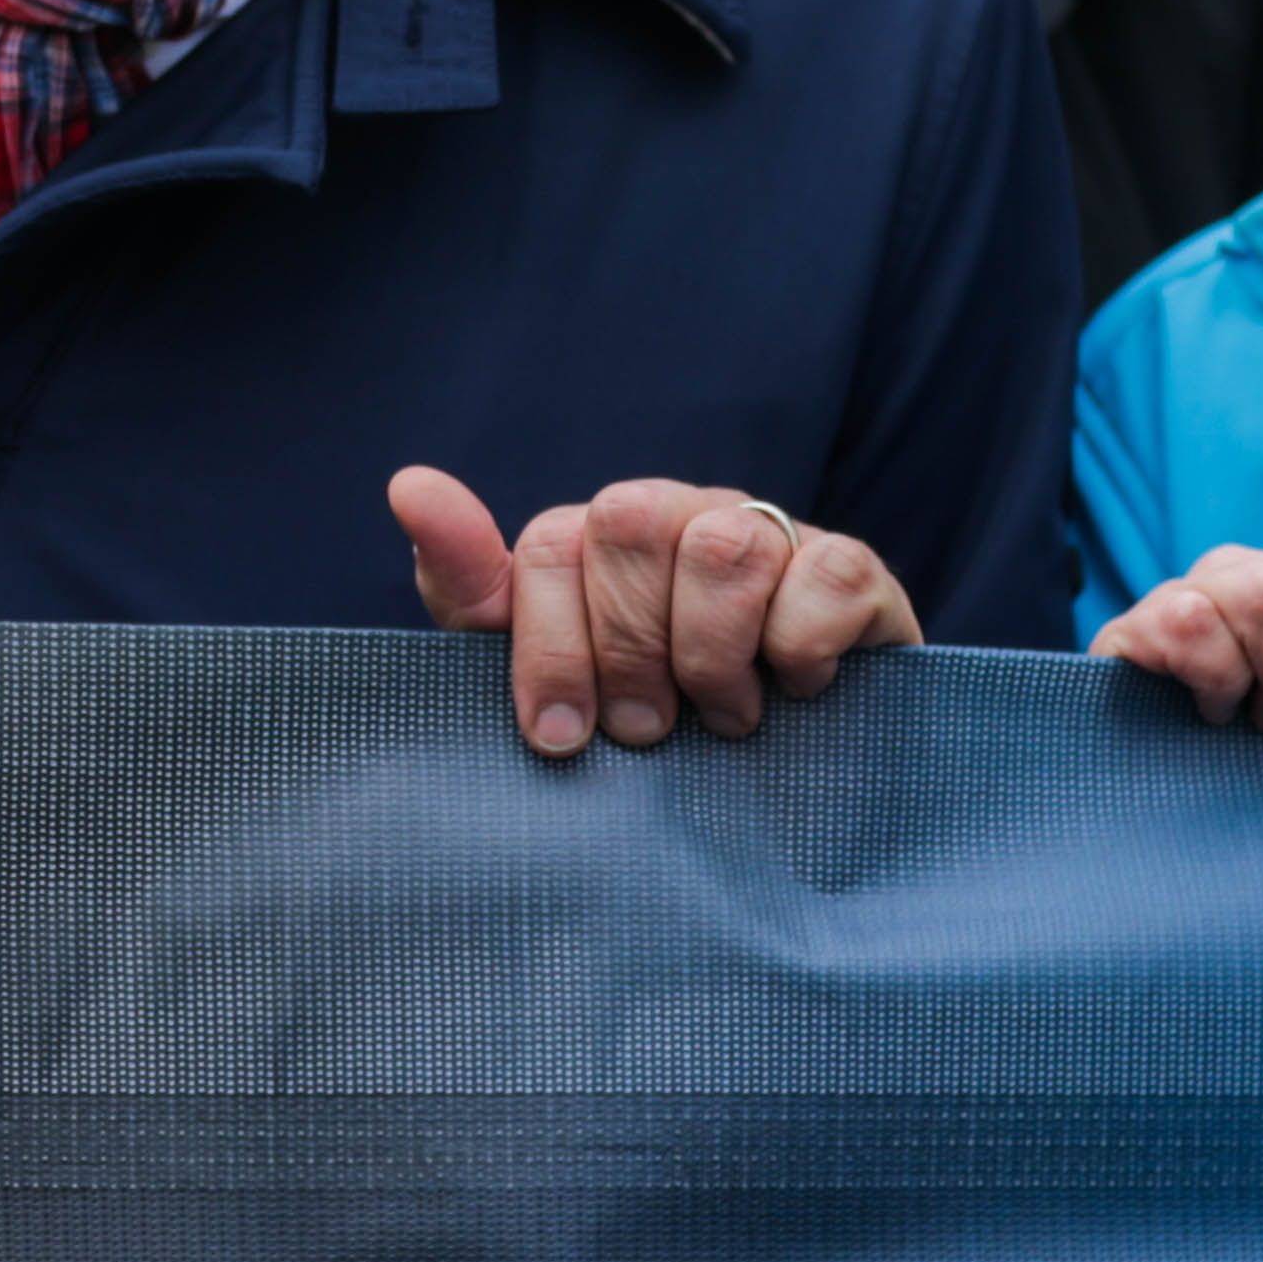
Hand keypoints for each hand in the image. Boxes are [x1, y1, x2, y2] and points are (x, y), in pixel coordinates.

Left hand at [391, 467, 919, 757]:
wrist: (787, 778)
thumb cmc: (647, 722)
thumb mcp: (544, 673)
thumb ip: (474, 591)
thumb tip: (409, 483)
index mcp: (599, 537)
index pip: (549, 547)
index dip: (551, 648)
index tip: (561, 739)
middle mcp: (680, 515)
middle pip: (629, 524)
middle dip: (629, 651)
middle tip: (648, 731)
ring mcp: (769, 534)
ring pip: (723, 545)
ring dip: (714, 657)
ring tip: (725, 720)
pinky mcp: (853, 571)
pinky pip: (825, 573)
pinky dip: (802, 646)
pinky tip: (798, 689)